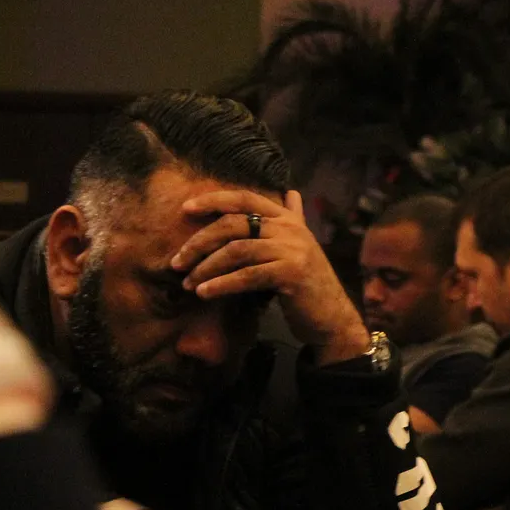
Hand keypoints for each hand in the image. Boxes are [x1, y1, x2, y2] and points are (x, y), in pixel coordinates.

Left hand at [173, 189, 368, 364]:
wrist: (332, 317)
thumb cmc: (308, 284)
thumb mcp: (300, 246)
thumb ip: (294, 218)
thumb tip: (291, 191)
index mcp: (289, 219)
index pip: (245, 199)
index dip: (213, 201)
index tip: (185, 210)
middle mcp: (291, 229)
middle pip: (233, 225)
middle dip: (199, 242)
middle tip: (177, 262)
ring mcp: (293, 250)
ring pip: (236, 251)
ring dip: (205, 267)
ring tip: (188, 283)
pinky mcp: (291, 273)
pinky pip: (246, 276)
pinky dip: (221, 285)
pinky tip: (205, 293)